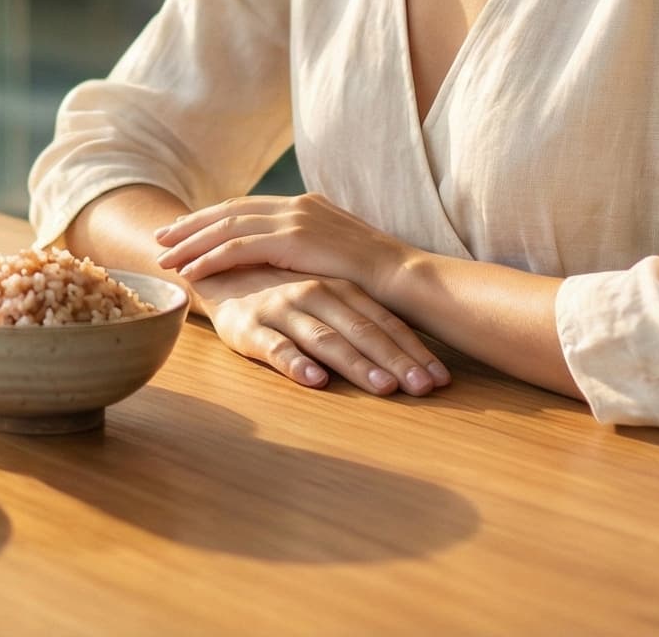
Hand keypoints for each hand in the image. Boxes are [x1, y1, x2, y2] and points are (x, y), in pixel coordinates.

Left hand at [154, 192, 408, 292]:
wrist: (404, 277)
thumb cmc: (377, 277)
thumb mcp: (338, 255)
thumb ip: (312, 250)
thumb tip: (291, 261)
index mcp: (305, 205)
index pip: (247, 207)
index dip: (213, 218)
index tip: (186, 228)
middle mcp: (296, 205)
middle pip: (229, 211)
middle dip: (192, 224)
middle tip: (161, 236)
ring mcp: (294, 220)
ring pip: (227, 228)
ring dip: (192, 242)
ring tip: (165, 257)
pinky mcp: (292, 241)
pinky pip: (238, 249)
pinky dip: (210, 258)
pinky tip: (190, 271)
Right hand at [192, 266, 451, 396]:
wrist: (216, 269)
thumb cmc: (282, 288)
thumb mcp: (324, 294)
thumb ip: (359, 315)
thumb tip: (410, 351)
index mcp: (340, 287)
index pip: (385, 322)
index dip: (414, 350)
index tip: (442, 380)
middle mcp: (315, 293)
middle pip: (364, 332)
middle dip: (398, 361)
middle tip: (425, 389)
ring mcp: (283, 309)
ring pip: (326, 339)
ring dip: (357, 364)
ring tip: (384, 388)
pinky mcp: (250, 326)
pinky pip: (275, 346)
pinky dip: (296, 362)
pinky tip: (315, 380)